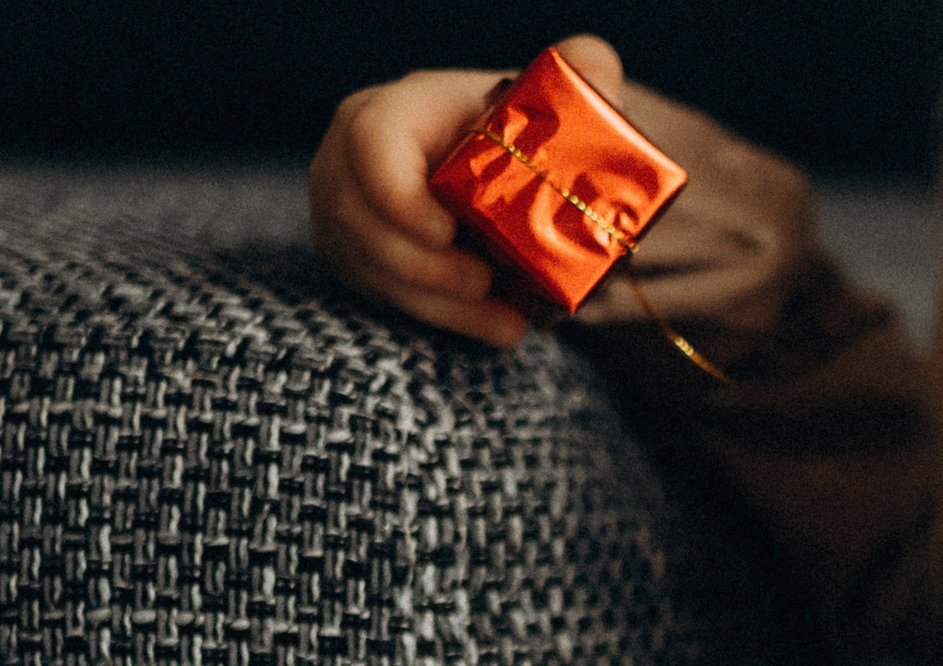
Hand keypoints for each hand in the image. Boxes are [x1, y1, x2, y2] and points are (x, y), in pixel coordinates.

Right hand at [310, 34, 815, 350]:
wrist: (499, 173)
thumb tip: (595, 63)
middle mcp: (352, 162)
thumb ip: (576, 80)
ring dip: (443, 304)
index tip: (449, 232)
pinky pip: (388, 299)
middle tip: (487, 285)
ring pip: (372, 269)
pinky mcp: (360, 262)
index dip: (400, 197)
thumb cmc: (518, 135)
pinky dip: (448, 319)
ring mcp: (348, 216)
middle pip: (361, 221)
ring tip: (507, 317)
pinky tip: (501, 326)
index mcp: (393, 112)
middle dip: (427, 268)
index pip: (372, 145)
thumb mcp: (546, 103)